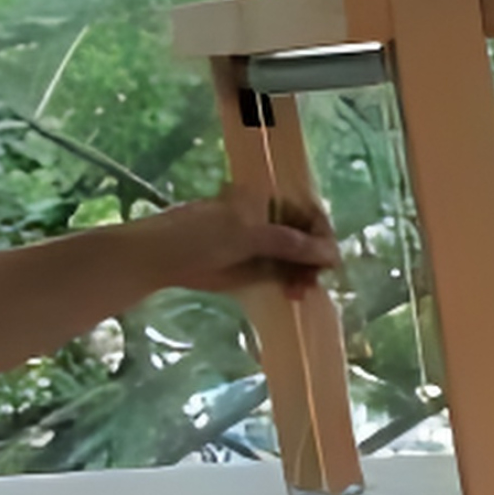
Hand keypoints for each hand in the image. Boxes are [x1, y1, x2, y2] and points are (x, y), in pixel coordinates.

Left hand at [129, 186, 339, 299]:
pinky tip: (292, 294)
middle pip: (305, 237)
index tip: (328, 258)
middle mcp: (266, 220)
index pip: (307, 212)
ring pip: (296, 258)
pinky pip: (283, 274)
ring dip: (303, 275)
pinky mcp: (253, 268)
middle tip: (312, 281)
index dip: (321, 233)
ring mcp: (260, 244)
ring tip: (298, 292)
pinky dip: (291, 284)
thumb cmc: (199, 237)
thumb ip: (290, 243)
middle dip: (313, 259)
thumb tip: (332, 253)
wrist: (160, 259)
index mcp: (264, 200)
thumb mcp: (248, 236)